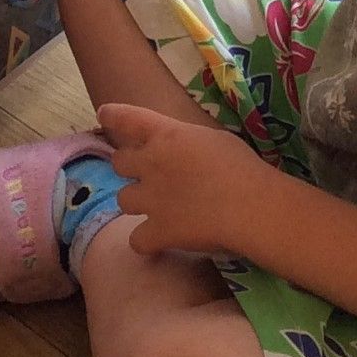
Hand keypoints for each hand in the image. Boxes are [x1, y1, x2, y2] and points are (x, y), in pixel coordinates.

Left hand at [99, 103, 269, 257]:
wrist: (251, 205)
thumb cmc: (242, 166)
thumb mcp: (212, 139)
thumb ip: (186, 142)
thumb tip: (181, 153)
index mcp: (166, 135)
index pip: (128, 118)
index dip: (113, 115)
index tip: (104, 114)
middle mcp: (150, 163)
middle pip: (119, 162)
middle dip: (130, 168)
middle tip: (149, 175)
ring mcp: (150, 199)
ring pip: (123, 199)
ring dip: (137, 203)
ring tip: (156, 209)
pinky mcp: (157, 231)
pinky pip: (136, 240)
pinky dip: (146, 242)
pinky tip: (158, 242)